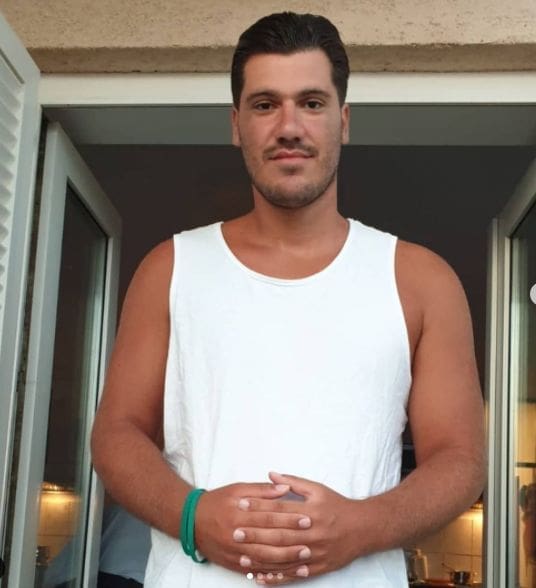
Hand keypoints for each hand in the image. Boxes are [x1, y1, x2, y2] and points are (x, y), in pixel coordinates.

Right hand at [194, 482, 313, 576]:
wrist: (191, 520)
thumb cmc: (217, 501)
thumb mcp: (238, 489)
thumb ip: (263, 490)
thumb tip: (285, 488)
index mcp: (239, 512)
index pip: (269, 516)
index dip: (290, 519)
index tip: (308, 518)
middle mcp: (236, 534)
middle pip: (268, 539)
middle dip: (292, 541)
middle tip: (312, 541)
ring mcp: (234, 551)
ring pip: (264, 558)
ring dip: (286, 560)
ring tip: (304, 559)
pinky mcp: (232, 563)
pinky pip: (255, 570)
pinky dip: (271, 572)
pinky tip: (286, 573)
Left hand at [233, 472, 362, 583]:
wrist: (363, 528)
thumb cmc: (337, 506)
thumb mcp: (317, 489)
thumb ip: (293, 482)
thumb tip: (271, 475)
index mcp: (311, 512)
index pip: (280, 509)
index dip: (259, 506)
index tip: (241, 504)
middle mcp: (312, 533)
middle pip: (279, 534)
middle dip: (255, 534)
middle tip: (235, 532)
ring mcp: (315, 553)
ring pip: (284, 558)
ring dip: (262, 558)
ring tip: (242, 557)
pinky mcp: (318, 568)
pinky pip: (294, 575)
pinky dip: (276, 577)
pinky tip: (261, 577)